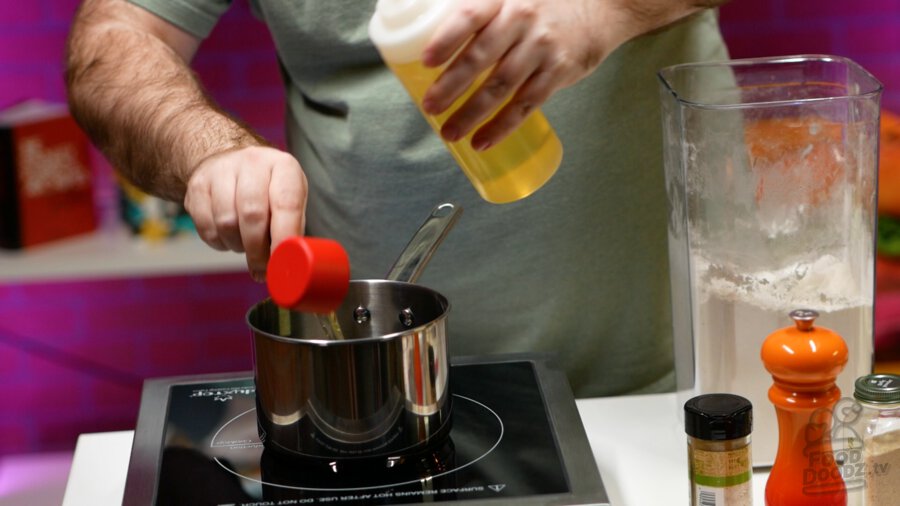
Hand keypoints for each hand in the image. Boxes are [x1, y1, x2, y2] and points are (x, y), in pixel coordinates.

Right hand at [184, 146, 307, 281]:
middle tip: (263, 268)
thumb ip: (292, 229)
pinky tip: (228, 236)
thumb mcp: (291, 198)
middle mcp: (253, 162)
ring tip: (245, 243)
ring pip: (226, 223)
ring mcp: (221, 170)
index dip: (284, 237)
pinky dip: (219, 242)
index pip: (286, 204)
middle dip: (258, 251)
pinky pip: (206, 227)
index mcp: (284, 166)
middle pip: (252, 215)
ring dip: (237, 245)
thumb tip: (288, 265)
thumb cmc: (268, 188)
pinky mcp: (197, 185)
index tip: (283, 262)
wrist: (229, 160)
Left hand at [420, 0, 718, 149]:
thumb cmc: (543, 5)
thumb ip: (480, 17)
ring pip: (500, 86)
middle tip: (430, 107)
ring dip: (472, 113)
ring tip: (449, 132)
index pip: (469, 15)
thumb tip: (434, 48)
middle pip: (480, 56)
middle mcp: (521, 19)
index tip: (426, 61)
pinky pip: (525, 104)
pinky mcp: (557, 72)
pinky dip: (502, 126)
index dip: (447, 39)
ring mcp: (541, 48)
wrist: (601, 7)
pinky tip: (482, 140)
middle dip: (451, 85)